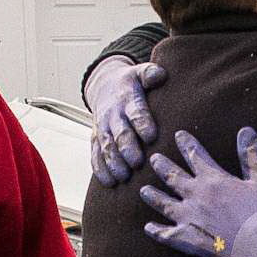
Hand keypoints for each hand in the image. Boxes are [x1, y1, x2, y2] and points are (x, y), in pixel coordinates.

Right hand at [87, 60, 162, 186]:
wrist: (104, 85)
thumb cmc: (132, 83)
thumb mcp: (140, 73)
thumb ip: (150, 74)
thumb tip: (160, 74)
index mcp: (127, 98)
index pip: (135, 111)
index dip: (142, 123)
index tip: (152, 136)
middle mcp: (113, 114)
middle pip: (119, 133)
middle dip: (127, 148)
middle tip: (137, 163)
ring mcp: (102, 128)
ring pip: (106, 147)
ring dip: (113, 163)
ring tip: (123, 177)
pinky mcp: (95, 139)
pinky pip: (95, 155)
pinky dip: (100, 170)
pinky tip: (109, 183)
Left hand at [138, 127, 256, 256]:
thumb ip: (251, 155)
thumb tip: (246, 130)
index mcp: (214, 179)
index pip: (195, 154)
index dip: (186, 143)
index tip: (178, 135)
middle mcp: (196, 196)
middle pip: (173, 177)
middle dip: (162, 166)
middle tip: (153, 159)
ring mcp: (189, 218)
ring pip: (164, 204)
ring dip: (153, 196)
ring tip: (143, 190)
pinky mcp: (188, 240)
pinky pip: (166, 234)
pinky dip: (156, 231)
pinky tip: (148, 227)